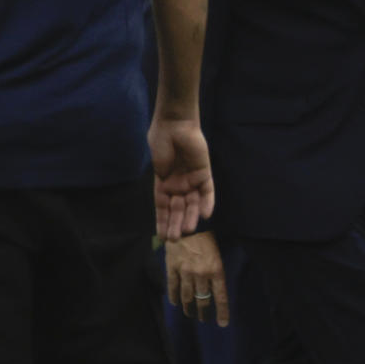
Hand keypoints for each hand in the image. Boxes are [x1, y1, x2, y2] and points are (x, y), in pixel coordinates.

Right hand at [148, 116, 212, 239]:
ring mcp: (192, 180)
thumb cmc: (161, 140)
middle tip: (174, 239)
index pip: (163, 207)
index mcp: (163, 183)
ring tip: (187, 231)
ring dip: (190, 217)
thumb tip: (165, 197)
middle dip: (175, 223)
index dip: (162, 221)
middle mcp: (179, 184)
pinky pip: (207, 192)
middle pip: (178, 208)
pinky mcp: (204, 174)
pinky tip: (204, 215)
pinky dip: (207, 203)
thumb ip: (161, 180)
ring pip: (192, 203)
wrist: (175, 124)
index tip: (161, 236)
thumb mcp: (156, 164)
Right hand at [165, 230, 228, 326]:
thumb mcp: (217, 255)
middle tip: (203, 319)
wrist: (187, 224)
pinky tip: (174, 303)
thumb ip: (215, 272)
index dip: (222, 312)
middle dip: (203, 312)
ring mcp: (186, 272)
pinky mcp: (172, 268)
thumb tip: (214, 288)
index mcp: (216, 271)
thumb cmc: (206, 237)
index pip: (221, 297)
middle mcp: (202, 275)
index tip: (222, 324)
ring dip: (188, 307)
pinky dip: (173, 296)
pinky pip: (173, 286)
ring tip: (189, 314)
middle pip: (203, 300)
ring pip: (187, 296)